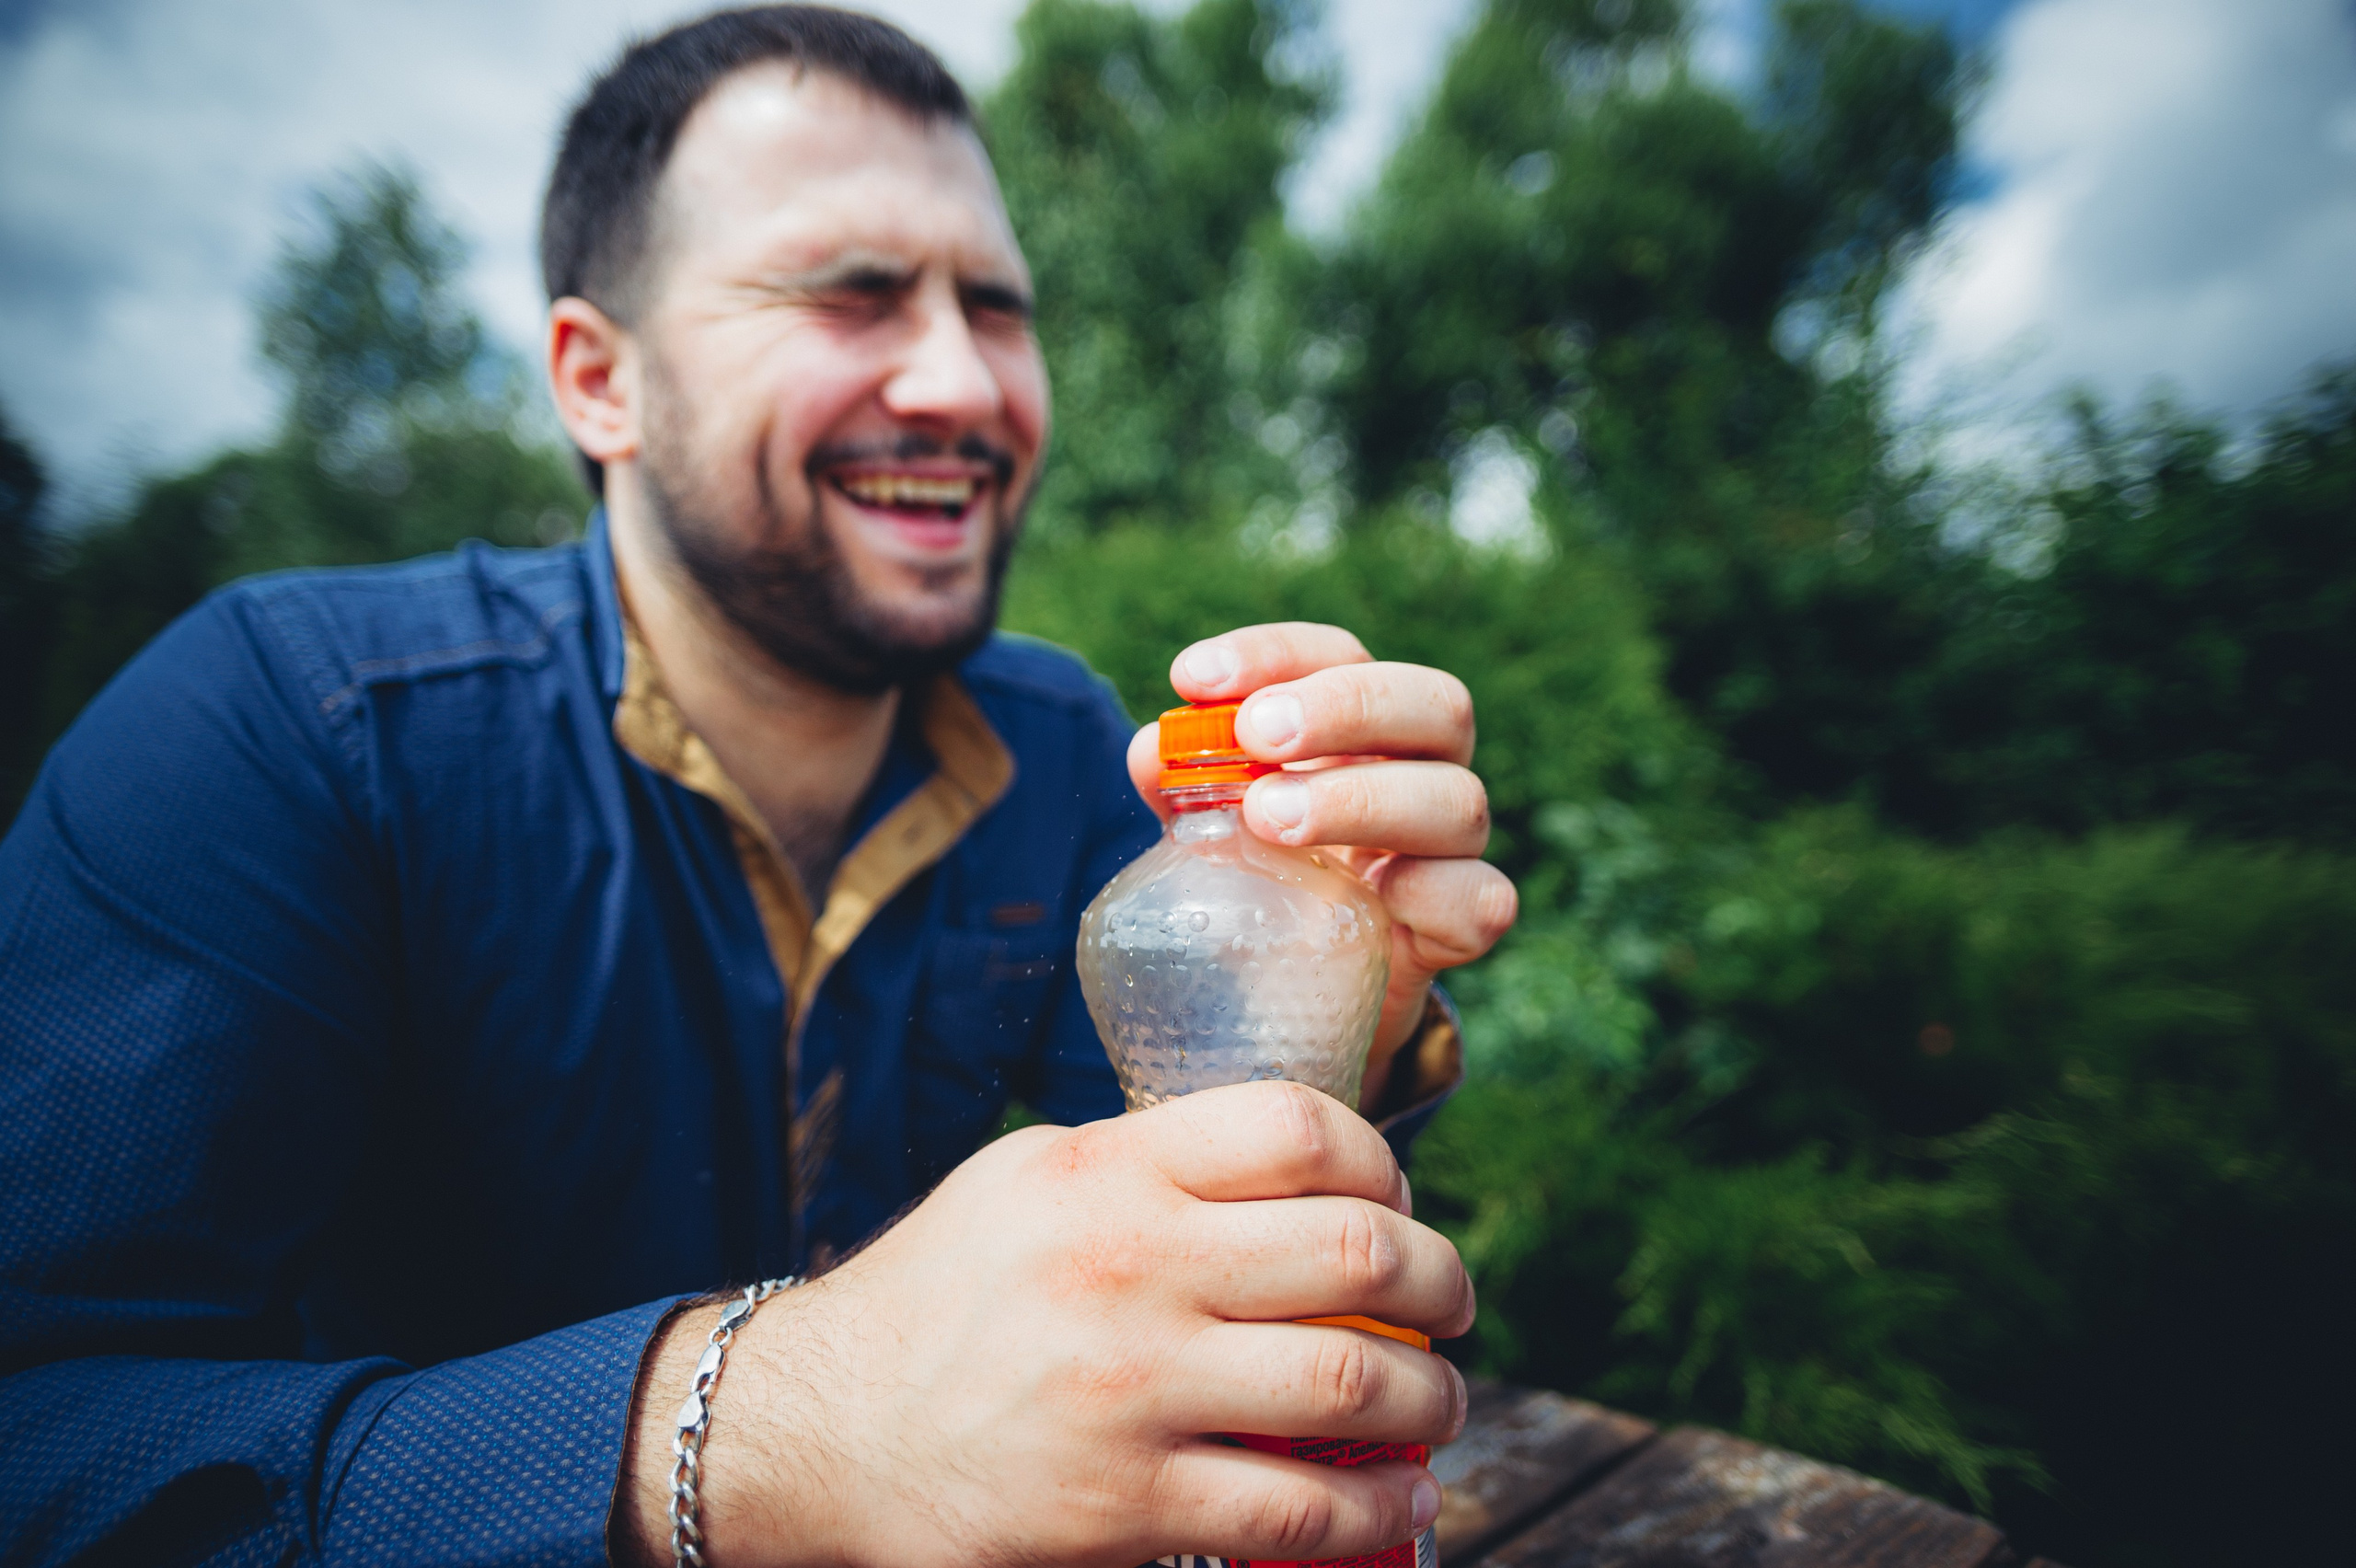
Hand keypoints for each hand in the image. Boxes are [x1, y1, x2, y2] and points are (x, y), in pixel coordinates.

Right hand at [616, 1082, 1474, 1566]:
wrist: (818, 1434)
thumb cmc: (938, 1297)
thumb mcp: (1024, 1182)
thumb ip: (1148, 1166)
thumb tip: (1298, 1173)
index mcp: (1105, 1171)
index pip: (1297, 1127)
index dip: (1382, 1161)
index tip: (1396, 1199)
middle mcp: (1127, 1267)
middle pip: (1356, 1248)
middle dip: (1442, 1278)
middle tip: (1451, 1303)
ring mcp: (1131, 1391)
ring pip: (1356, 1382)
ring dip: (1433, 1398)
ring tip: (1439, 1402)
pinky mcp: (1127, 1505)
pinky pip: (1303, 1509)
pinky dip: (1381, 1510)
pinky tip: (1399, 1500)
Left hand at [1126, 623, 1519, 1107]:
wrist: (1298, 995)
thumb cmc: (1258, 883)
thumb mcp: (1212, 827)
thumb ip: (1187, 787)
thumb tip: (1153, 751)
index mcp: (1361, 726)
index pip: (1339, 656)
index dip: (1272, 654)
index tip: (1190, 679)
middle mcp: (1423, 768)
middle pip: (1434, 703)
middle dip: (1342, 707)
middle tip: (1255, 735)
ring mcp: (1452, 846)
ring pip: (1456, 799)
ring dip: (1360, 799)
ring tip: (1269, 820)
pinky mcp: (1465, 921)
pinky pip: (1480, 897)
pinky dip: (1428, 892)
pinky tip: (1369, 899)